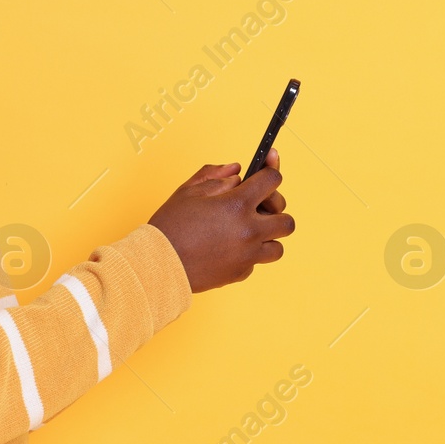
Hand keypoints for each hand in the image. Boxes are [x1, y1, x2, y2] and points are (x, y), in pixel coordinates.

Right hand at [148, 148, 293, 293]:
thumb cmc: (171, 226)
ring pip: (278, 246)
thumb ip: (215, 175)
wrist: (158, 265)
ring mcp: (247, 255)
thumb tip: (236, 170)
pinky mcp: (241, 273)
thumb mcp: (188, 191)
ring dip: (268, 236)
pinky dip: (249, 254)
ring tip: (249, 231)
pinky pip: (257, 262)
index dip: (270, 172)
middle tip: (259, 206)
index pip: (272, 180)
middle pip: (286, 219)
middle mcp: (249, 230)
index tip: (267, 173)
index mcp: (237, 204)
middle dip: (275, 210)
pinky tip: (230, 247)